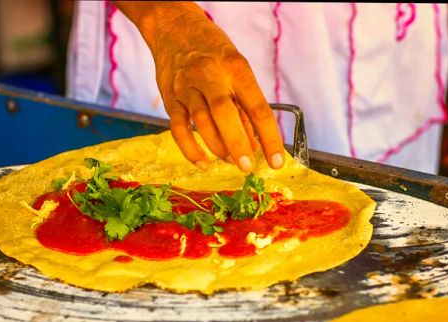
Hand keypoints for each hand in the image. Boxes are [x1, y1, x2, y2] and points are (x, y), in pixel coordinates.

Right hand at [116, 2, 284, 171]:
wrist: (174, 29)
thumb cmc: (213, 53)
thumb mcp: (237, 69)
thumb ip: (244, 106)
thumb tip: (255, 144)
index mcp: (236, 68)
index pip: (258, 108)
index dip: (269, 138)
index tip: (276, 161)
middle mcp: (210, 76)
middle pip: (225, 115)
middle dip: (238, 145)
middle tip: (247, 167)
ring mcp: (188, 88)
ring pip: (202, 122)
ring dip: (218, 148)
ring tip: (230, 161)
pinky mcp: (171, 99)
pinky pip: (179, 129)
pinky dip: (190, 149)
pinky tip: (203, 162)